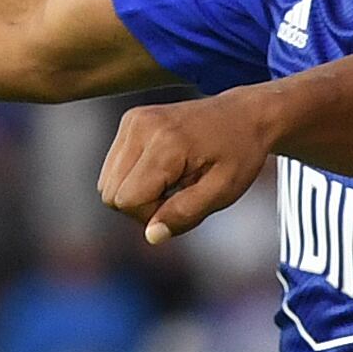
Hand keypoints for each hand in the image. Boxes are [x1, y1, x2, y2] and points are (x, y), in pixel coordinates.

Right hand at [99, 87, 287, 243]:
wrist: (245, 115)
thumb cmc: (239, 152)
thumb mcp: (222, 191)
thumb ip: (184, 215)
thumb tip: (151, 236)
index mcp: (166, 143)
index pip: (127, 200)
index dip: (151, 214)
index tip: (181, 203)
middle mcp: (142, 126)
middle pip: (111, 193)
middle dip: (142, 204)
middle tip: (178, 193)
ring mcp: (133, 120)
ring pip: (107, 182)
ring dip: (136, 191)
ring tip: (172, 179)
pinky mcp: (130, 120)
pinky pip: (114, 167)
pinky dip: (134, 176)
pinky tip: (163, 169)